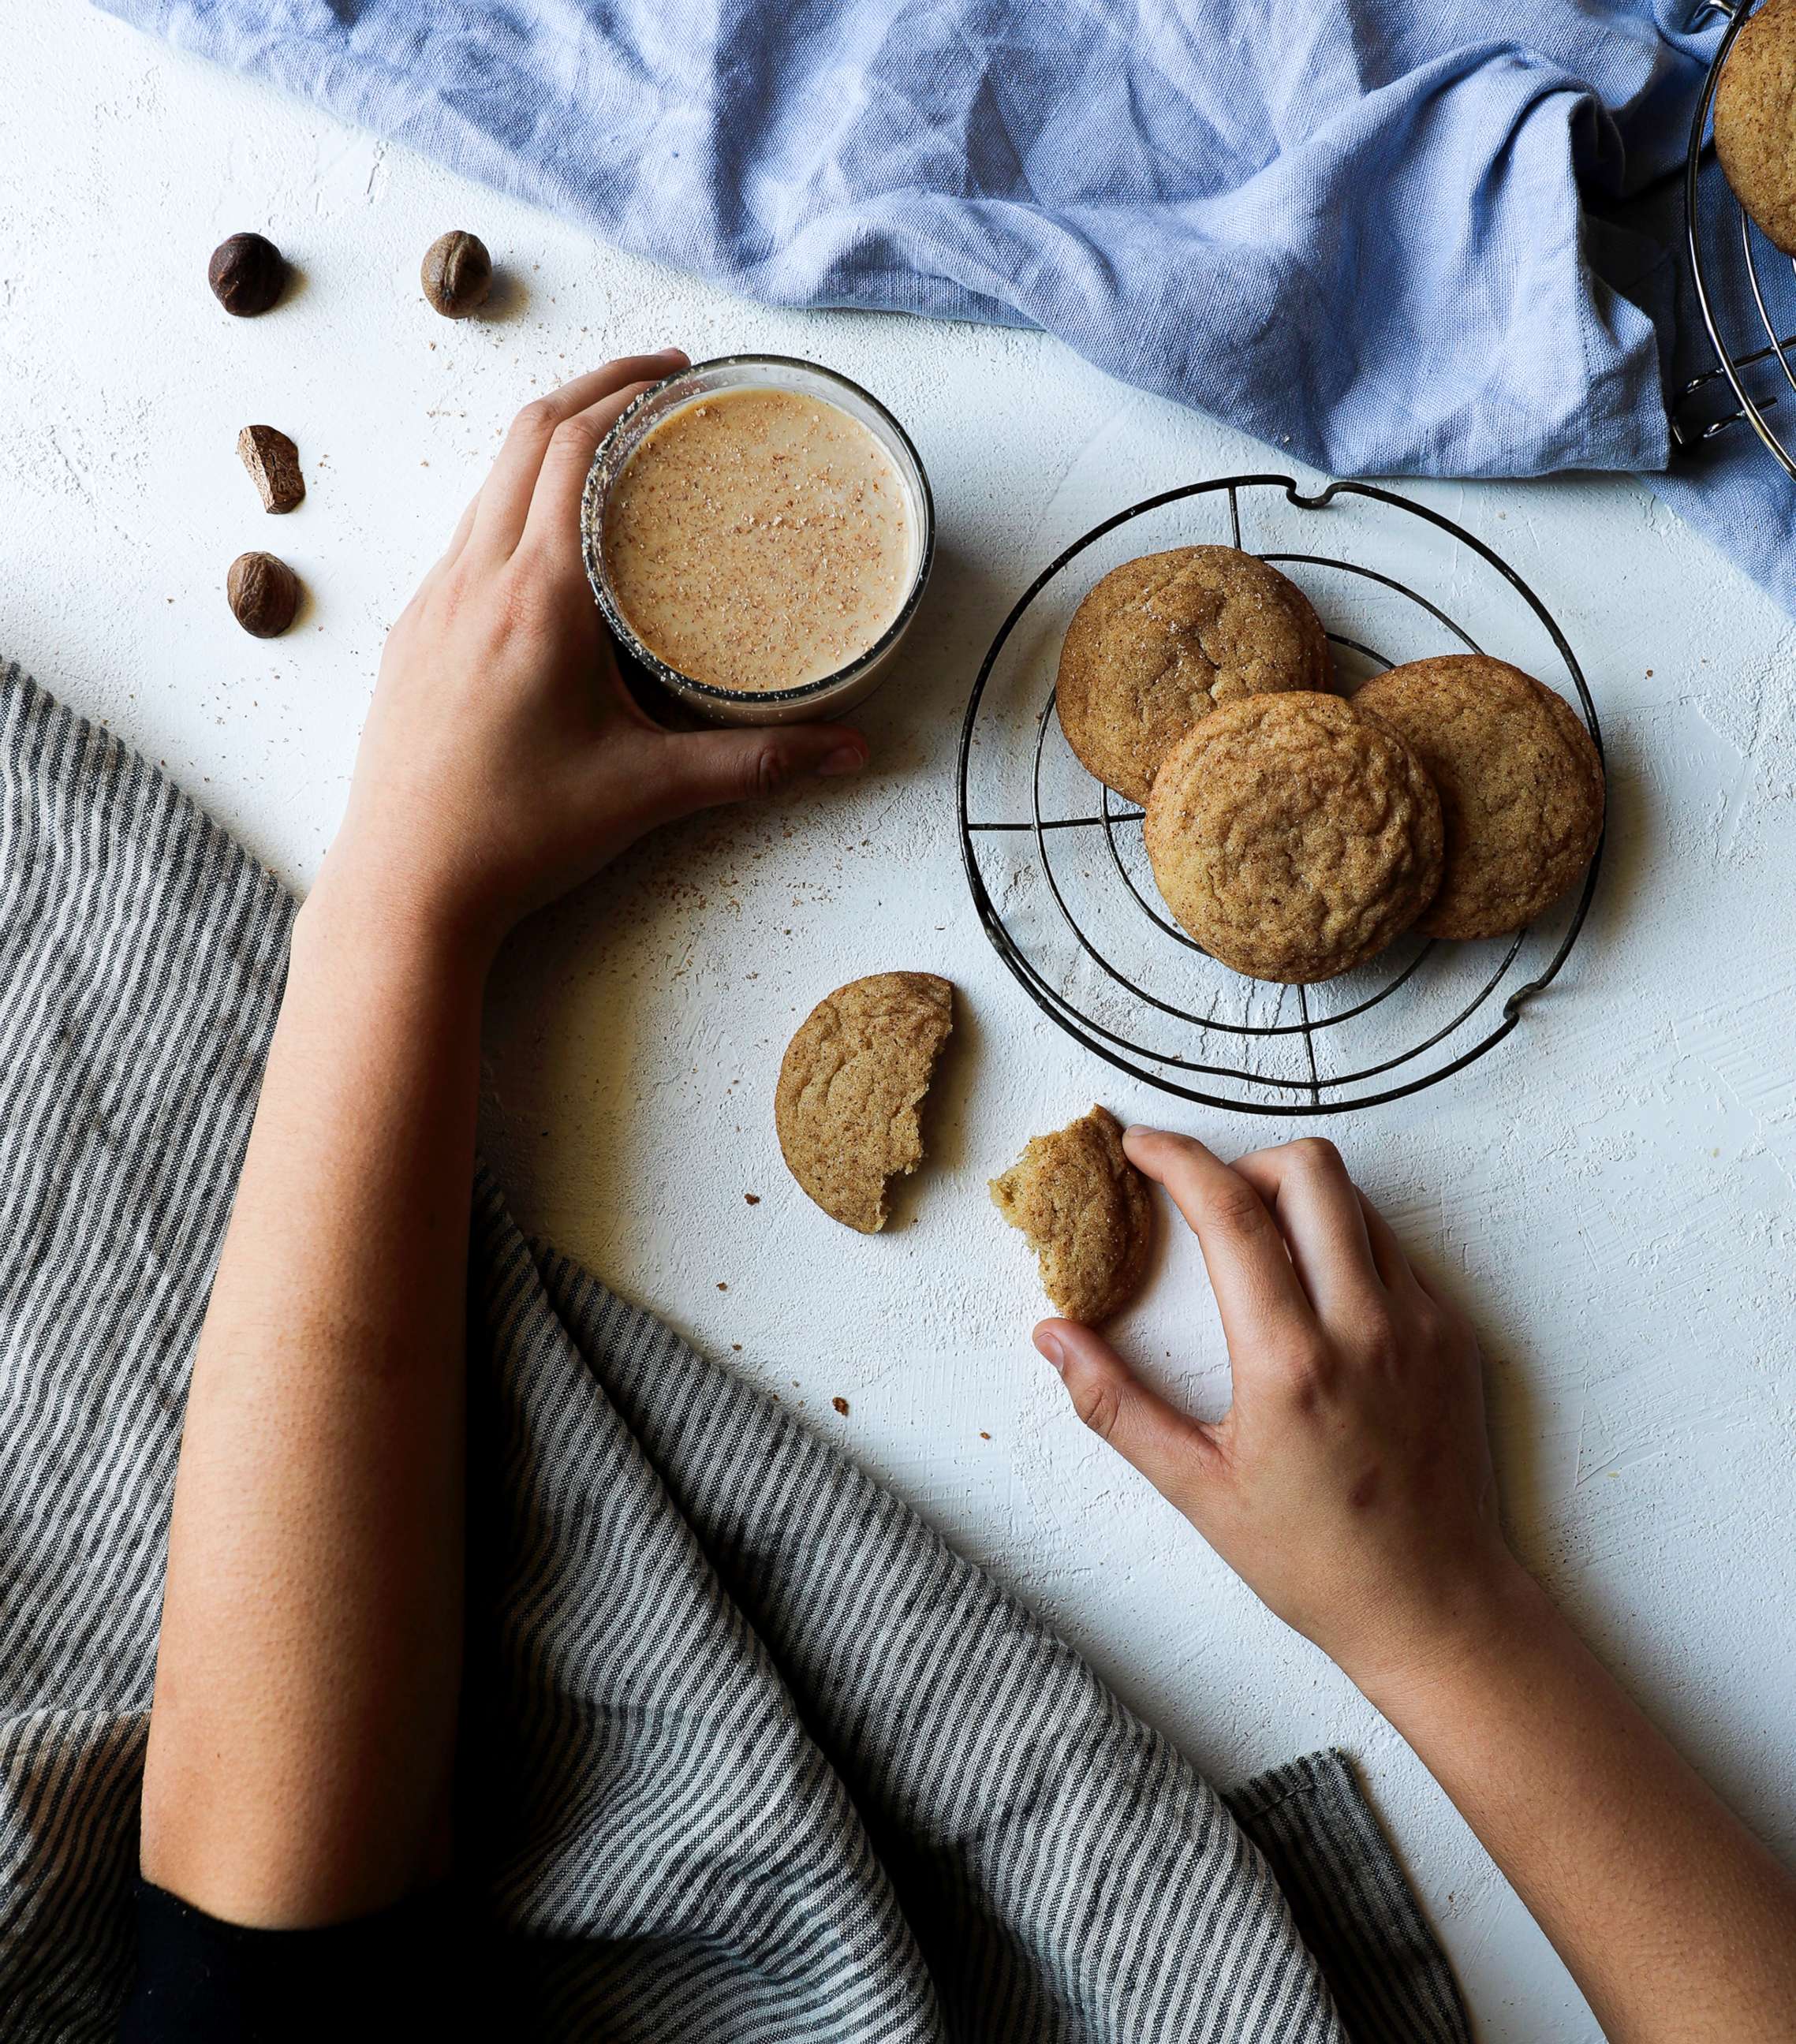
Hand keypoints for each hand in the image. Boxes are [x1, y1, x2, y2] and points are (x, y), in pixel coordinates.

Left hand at [318, 352, 869, 955]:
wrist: (405, 888)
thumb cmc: (516, 836)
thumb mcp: (649, 792)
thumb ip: (756, 763)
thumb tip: (847, 752)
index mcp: (537, 597)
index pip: (575, 448)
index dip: (628, 394)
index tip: (680, 380)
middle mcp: (474, 580)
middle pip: (526, 436)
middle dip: (593, 393)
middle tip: (659, 388)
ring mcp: (433, 603)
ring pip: (488, 481)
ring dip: (548, 444)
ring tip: (613, 448)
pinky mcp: (414, 635)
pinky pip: (467, 536)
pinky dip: (514, 503)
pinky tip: (554, 545)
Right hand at [1035, 1131, 1523, 1696]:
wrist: (1437, 1606)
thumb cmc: (1315, 1560)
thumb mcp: (1196, 1489)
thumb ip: (1115, 1405)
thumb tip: (1053, 1337)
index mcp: (1290, 1362)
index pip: (1229, 1213)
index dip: (1176, 1159)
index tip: (1141, 1146)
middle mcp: (1365, 1327)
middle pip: (1309, 1168)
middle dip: (1243, 1162)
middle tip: (1208, 1204)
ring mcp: (1422, 1324)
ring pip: (1358, 1198)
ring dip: (1299, 1198)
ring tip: (1260, 1250)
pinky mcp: (1456, 1334)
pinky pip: (1396, 1247)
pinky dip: (1347, 1243)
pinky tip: (1317, 1298)